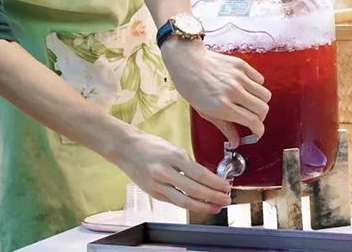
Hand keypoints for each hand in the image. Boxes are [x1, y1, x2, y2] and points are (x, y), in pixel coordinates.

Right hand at [112, 127, 231, 214]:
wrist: (125, 148)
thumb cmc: (150, 145)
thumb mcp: (173, 148)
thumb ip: (188, 163)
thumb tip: (205, 176)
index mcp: (173, 156)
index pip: (199, 173)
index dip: (215, 183)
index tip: (226, 186)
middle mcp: (164, 171)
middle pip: (194, 189)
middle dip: (213, 197)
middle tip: (226, 199)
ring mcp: (157, 184)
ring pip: (183, 201)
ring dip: (202, 206)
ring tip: (215, 206)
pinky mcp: (153, 193)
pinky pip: (174, 202)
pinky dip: (188, 205)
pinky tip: (198, 206)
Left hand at [162, 38, 270, 145]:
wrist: (188, 62)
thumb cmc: (192, 87)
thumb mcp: (205, 112)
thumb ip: (224, 128)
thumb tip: (236, 142)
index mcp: (223, 106)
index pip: (253, 122)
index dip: (258, 131)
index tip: (256, 133)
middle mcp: (234, 92)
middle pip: (263, 109)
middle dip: (260, 118)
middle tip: (253, 118)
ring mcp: (239, 78)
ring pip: (265, 95)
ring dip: (261, 102)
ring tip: (251, 103)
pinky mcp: (242, 66)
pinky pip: (260, 79)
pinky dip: (257, 86)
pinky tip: (247, 88)